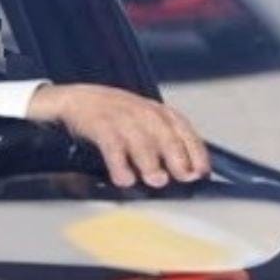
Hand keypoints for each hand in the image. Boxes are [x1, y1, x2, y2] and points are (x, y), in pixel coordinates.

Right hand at [26, 84, 210, 188]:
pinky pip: (111, 144)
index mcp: (159, 113)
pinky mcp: (99, 123)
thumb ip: (164, 144)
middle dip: (177, 156)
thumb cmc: (115, 117)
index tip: (202, 172)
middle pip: (166, 134)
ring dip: (150, 160)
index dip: (196, 151)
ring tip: (157, 180)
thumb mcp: (144, 125)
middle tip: (184, 176)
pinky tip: (124, 178)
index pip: (184, 131)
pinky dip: (119, 162)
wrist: (77, 99)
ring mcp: (121, 116)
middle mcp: (144, 112)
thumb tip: (186, 173)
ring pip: (140, 138)